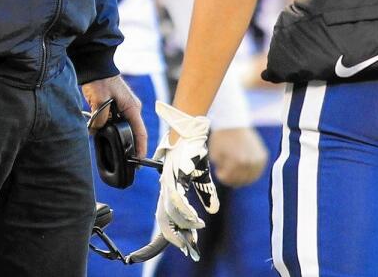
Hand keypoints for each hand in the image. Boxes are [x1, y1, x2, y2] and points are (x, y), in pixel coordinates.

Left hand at [82, 75, 145, 156]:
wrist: (95, 65)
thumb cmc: (101, 79)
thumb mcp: (100, 100)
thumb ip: (100, 118)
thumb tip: (97, 130)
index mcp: (132, 107)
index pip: (140, 131)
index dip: (141, 147)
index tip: (139, 160)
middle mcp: (131, 108)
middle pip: (132, 131)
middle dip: (126, 143)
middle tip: (123, 158)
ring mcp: (124, 107)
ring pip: (122, 126)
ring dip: (115, 134)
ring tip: (110, 145)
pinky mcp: (116, 106)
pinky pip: (115, 121)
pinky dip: (109, 127)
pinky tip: (102, 132)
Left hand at [154, 102, 217, 260]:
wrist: (190, 129)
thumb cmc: (194, 152)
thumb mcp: (201, 176)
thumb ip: (206, 194)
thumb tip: (213, 211)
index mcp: (170, 189)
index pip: (166, 217)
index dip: (170, 234)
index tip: (182, 246)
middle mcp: (167, 187)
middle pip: (165, 219)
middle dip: (175, 236)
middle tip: (187, 248)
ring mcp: (170, 181)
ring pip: (171, 211)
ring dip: (185, 223)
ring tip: (196, 229)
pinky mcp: (176, 175)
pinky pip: (177, 198)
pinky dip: (186, 210)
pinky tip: (196, 217)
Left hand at [208, 126, 267, 187]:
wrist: (233, 122)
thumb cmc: (221, 138)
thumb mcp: (214, 154)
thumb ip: (220, 169)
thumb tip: (227, 177)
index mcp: (236, 162)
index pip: (227, 179)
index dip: (221, 175)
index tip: (219, 170)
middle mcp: (249, 162)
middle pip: (239, 181)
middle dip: (231, 177)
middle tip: (227, 171)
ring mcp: (258, 160)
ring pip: (250, 179)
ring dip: (242, 177)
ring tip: (236, 170)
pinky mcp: (263, 157)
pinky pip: (258, 172)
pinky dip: (252, 173)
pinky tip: (245, 169)